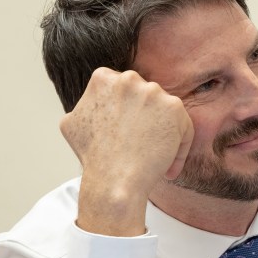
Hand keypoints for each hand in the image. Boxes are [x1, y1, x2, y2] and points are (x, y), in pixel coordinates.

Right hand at [60, 67, 193, 235]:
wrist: (114, 179)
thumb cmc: (93, 157)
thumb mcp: (73, 121)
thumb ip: (87, 104)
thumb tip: (92, 100)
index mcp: (103, 78)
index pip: (123, 90)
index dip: (127, 113)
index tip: (127, 133)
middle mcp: (128, 79)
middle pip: (145, 98)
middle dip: (145, 120)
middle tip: (141, 146)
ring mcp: (152, 91)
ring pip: (165, 112)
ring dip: (163, 132)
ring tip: (153, 159)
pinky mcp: (174, 108)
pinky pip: (184, 127)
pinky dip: (179, 148)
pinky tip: (169, 168)